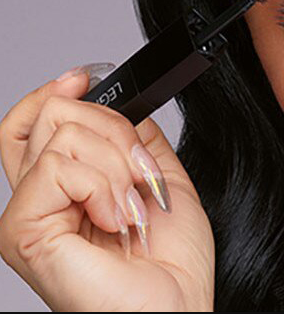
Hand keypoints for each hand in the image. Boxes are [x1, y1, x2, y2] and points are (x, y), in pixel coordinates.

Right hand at [0, 65, 213, 310]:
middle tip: (138, 178)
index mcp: (65, 188)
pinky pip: (61, 165)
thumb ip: (137, 141)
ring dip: (118, 166)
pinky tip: (116, 220)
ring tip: (131, 210)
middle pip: (53, 114)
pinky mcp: (23, 230)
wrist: (176, 306)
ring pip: (63, 133)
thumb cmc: (171, 263)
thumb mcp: (161, 181)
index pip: (30, 123)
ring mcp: (27, 213)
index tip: (87, 78)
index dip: (54, 92)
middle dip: (115, 132)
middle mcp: (39, 198)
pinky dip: (104, 186)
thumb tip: (124, 105)